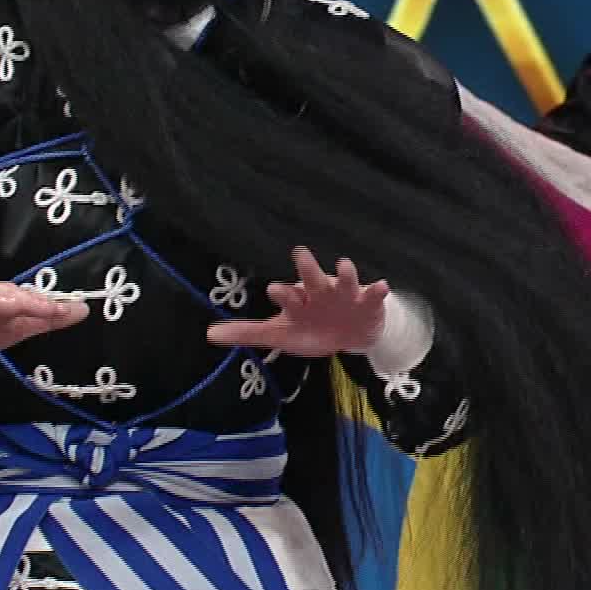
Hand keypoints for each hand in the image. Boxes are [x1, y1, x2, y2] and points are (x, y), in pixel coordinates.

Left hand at [206, 247, 388, 357]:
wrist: (349, 335)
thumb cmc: (310, 329)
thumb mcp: (280, 334)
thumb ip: (247, 333)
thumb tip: (209, 334)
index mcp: (298, 301)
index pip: (287, 295)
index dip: (281, 292)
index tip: (275, 290)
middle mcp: (319, 293)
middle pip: (312, 278)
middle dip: (307, 269)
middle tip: (300, 255)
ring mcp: (343, 295)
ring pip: (344, 280)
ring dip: (345, 273)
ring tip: (344, 265)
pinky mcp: (366, 302)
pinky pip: (372, 295)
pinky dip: (376, 291)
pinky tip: (381, 286)